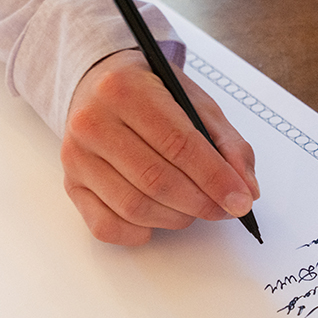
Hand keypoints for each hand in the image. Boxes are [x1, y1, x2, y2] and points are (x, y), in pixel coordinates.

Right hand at [60, 49, 258, 243]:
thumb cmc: (150, 94)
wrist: (98, 84)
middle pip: (156, 180)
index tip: (240, 200)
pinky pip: (106, 226)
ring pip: (134, 207)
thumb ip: (227, 143)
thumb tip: (246, 190)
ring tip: (193, 208)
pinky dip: (139, 232)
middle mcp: (92, 121)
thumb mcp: (194, 102)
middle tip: (224, 209)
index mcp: (125, 89)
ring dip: (176, 218)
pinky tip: (157, 218)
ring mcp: (76, 156)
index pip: (178, 144)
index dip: (215, 178)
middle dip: (200, 203)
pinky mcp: (71, 184)